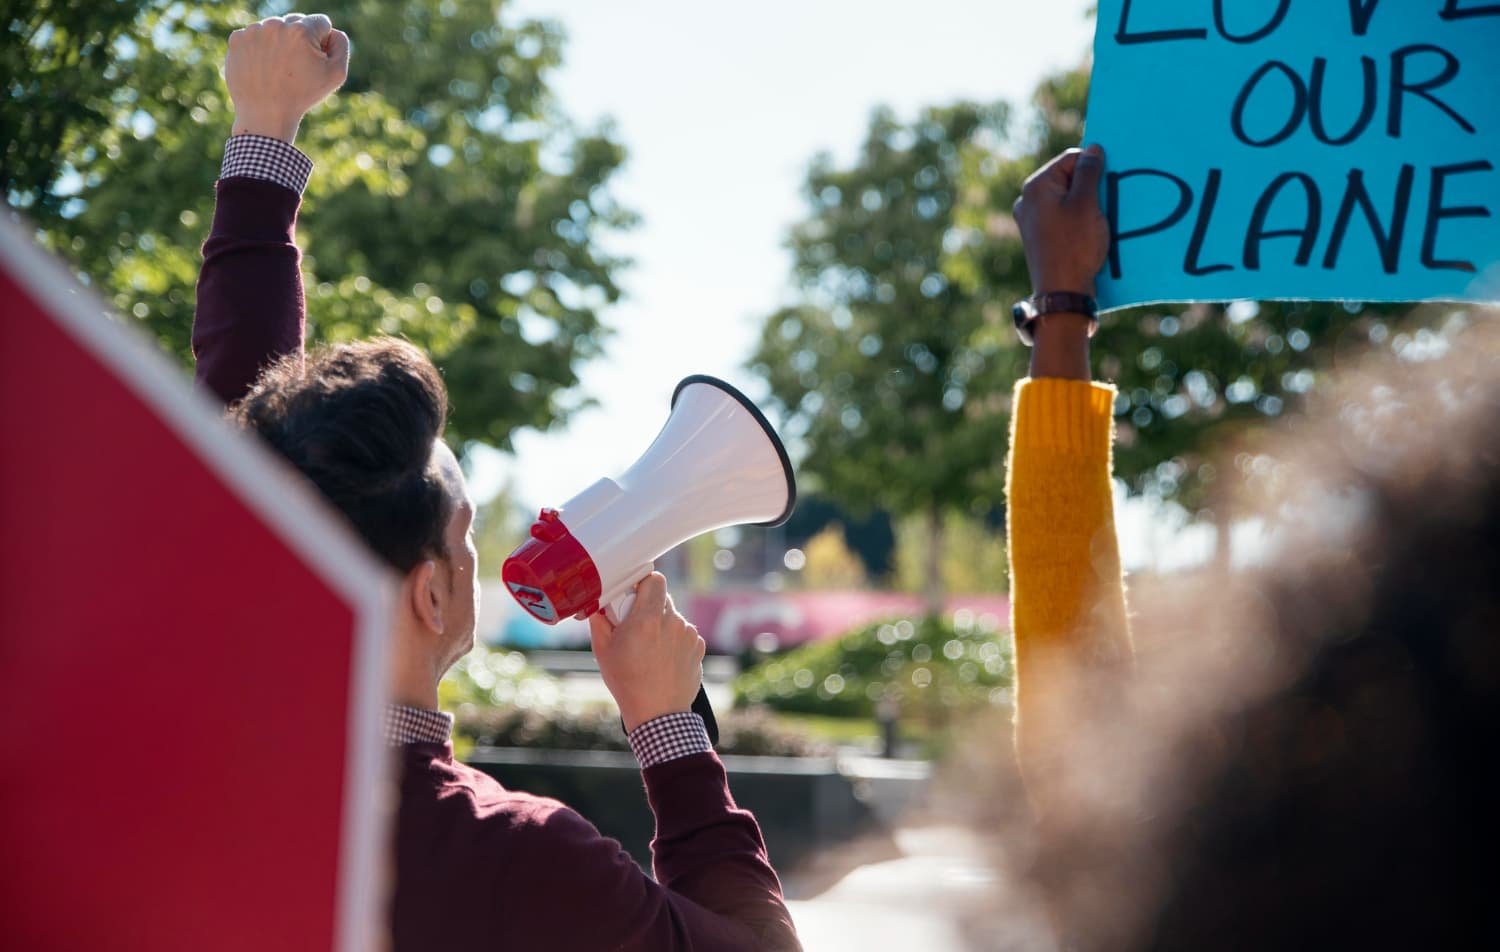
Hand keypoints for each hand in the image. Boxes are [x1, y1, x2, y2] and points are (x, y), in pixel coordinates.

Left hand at [225, 13, 349, 143]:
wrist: (265, 114)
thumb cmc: (303, 95)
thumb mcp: (336, 74)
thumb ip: (341, 44)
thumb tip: (330, 31)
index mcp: (301, 30)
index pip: (320, 22)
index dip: (323, 42)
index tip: (314, 61)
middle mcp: (275, 25)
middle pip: (296, 22)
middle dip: (300, 40)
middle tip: (296, 67)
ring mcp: (253, 31)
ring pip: (274, 29)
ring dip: (279, 43)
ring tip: (278, 69)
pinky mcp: (236, 39)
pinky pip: (255, 36)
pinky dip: (259, 49)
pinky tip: (262, 68)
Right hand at [588, 573, 704, 732]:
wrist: (658, 714)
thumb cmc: (627, 682)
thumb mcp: (603, 650)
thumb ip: (599, 619)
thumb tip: (597, 603)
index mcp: (648, 618)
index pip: (654, 579)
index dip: (643, 582)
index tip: (632, 593)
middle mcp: (673, 622)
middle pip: (662, 598)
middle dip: (647, 607)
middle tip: (634, 626)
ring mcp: (689, 634)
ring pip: (673, 617)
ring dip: (661, 625)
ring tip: (649, 649)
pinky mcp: (699, 647)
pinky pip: (684, 633)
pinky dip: (674, 640)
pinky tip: (662, 659)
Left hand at [1013, 144, 1107, 297]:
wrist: (1063, 293)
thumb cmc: (1074, 246)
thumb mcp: (1086, 203)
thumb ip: (1089, 172)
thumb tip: (1093, 148)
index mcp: (1036, 186)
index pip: (1070, 159)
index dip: (1093, 167)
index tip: (1108, 184)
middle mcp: (1028, 201)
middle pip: (1068, 179)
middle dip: (1091, 188)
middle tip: (1105, 205)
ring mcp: (1032, 221)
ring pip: (1068, 200)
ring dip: (1088, 206)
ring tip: (1098, 223)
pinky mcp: (1040, 238)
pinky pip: (1064, 219)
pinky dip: (1079, 222)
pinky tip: (1090, 235)